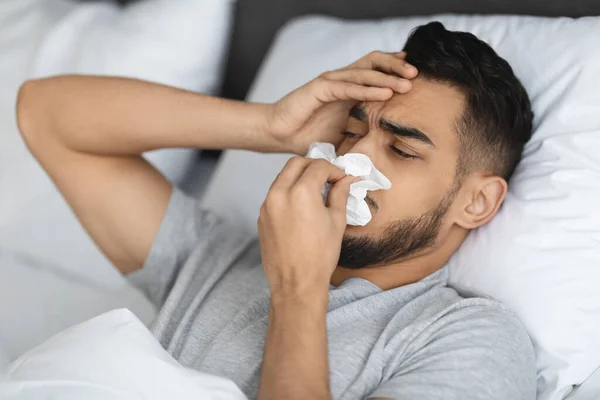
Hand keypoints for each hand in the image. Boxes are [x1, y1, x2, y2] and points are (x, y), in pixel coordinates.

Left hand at [257, 157, 357, 297]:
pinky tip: (301, 206)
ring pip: (282, 177)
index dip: (334, 169)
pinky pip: (274, 194)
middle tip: (328, 177)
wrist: (296, 283)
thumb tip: (346, 179)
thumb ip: (340, 194)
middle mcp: (279, 193)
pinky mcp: (261, 216)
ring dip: (299, 177)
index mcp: (301, 192)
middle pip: (296, 163)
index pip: (318, 167)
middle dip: (313, 166)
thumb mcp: (337, 221)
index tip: (341, 178)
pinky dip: (288, 192)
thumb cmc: (320, 255)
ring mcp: (267, 205)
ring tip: (315, 191)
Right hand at [266, 51, 417, 154]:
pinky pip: (348, 86)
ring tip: (407, 83)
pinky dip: (367, 89)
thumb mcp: (344, 138)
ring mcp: (332, 82)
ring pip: (365, 72)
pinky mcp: (321, 87)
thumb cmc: (309, 137)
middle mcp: (343, 81)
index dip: (396, 72)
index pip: (377, 73)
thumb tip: (387, 151)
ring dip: (387, 77)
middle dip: (397, 68)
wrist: (279, 135)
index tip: (418, 80)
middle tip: (417, 76)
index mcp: (349, 90)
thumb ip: (362, 137)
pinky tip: (384, 93)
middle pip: (375, 64)